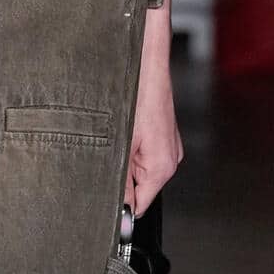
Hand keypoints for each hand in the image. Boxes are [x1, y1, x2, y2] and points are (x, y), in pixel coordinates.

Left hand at [123, 10, 182, 215]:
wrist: (146, 64)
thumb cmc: (135, 97)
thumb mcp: (120, 146)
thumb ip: (120, 181)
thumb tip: (118, 208)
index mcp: (162, 167)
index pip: (140, 205)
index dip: (120, 205)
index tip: (103, 201)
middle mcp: (170, 160)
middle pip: (139, 187)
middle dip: (120, 179)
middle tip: (106, 158)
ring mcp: (167, 147)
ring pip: (138, 169)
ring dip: (122, 161)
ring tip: (115, 139)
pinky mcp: (162, 136)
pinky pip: (142, 153)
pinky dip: (129, 148)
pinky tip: (123, 131)